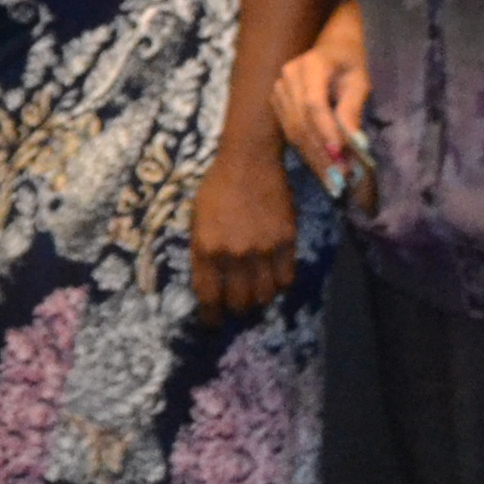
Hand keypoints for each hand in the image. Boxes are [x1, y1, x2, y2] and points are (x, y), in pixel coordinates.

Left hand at [188, 147, 297, 320]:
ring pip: (264, 295)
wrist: (249, 160)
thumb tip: (210, 283)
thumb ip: (203, 252)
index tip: (212, 323)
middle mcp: (233, 254)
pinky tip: (274, 279)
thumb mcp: (197, 220)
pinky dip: (280, 285)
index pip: (208, 297)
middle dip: (236, 309)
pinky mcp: (286, 242)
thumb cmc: (217, 187)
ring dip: (259, 300)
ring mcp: (262, 250)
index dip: (211, 316)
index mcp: (205, 248)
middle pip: (239, 302)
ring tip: (255, 294)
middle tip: (236, 306)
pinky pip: (286, 279)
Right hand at [272, 15, 367, 182]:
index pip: (313, 104)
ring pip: (293, 131)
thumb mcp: (360, 80)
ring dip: (314, 158)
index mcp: (309, 66)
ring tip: (333, 181)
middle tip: (340, 180)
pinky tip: (322, 168)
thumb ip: (353, 109)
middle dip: (320, 153)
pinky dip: (307, 152)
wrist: (332, 46)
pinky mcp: (277, 103)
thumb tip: (354, 143)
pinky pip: (290, 132)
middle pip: (300, 122)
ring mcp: (278, 91)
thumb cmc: (351, 61)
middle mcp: (287, 78)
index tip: (341, 157)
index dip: (326, 131)